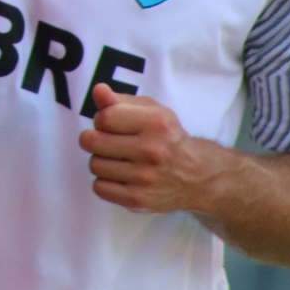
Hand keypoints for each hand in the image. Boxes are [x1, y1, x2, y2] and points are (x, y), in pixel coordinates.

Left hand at [78, 83, 225, 214]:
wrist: (196, 175)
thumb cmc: (167, 137)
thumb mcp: (150, 111)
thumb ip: (120, 100)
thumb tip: (98, 90)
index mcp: (155, 123)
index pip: (105, 118)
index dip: (101, 119)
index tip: (110, 124)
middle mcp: (151, 150)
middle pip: (93, 142)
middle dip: (93, 139)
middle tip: (106, 142)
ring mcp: (144, 178)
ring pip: (94, 165)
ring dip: (101, 161)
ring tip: (117, 160)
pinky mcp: (138, 200)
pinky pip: (99, 188)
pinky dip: (105, 182)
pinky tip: (120, 177)